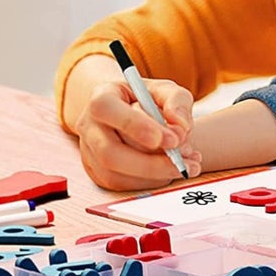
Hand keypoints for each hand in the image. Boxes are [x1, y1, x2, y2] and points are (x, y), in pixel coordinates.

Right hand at [76, 77, 200, 189]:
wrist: (131, 114)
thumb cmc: (146, 99)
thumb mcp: (164, 90)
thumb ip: (176, 101)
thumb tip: (181, 127)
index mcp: (101, 97)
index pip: (107, 109)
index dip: (137, 126)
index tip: (171, 139)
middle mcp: (89, 126)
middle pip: (109, 153)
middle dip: (150, 163)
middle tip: (183, 161)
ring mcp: (90, 153)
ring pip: (115, 174)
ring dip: (155, 175)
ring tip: (185, 164)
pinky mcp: (98, 174)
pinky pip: (122, 185)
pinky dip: (152, 182)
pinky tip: (172, 170)